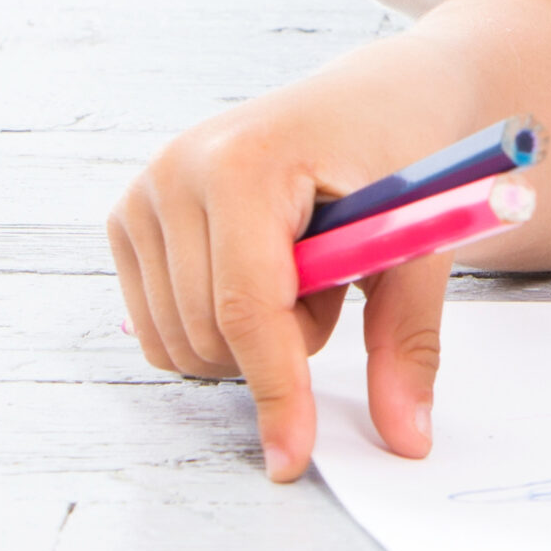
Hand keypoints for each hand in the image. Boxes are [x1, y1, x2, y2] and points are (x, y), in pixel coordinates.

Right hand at [108, 73, 465, 482]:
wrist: (379, 92)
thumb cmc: (403, 149)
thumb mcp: (420, 236)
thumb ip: (407, 337)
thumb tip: (408, 438)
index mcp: (247, 160)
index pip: (248, 307)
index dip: (276, 389)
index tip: (294, 457)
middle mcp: (178, 169)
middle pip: (209, 335)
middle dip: (283, 345)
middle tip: (337, 283)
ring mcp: (145, 192)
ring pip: (179, 342)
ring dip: (251, 338)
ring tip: (302, 269)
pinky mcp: (131, 217)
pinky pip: (160, 327)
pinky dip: (216, 327)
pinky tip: (261, 271)